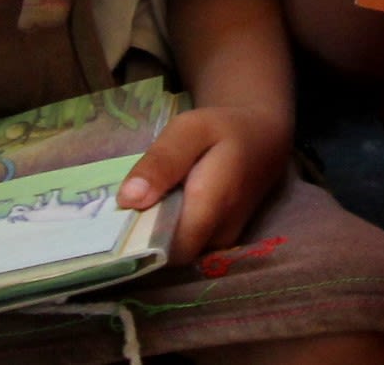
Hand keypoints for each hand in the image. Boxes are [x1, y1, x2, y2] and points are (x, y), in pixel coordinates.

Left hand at [116, 103, 289, 261]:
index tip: (119, 217)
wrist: (264, 141)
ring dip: (155, 234)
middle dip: (142, 235)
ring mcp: (221, 243)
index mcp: (213, 202)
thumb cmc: (224, 130)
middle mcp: (220, 232)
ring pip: (175, 253)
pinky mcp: (218, 245)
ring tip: (146, 202)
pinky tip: (163, 207)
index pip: (167, 246)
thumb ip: (161, 161)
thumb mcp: (189, 129)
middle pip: (168, 254)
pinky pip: (185, 248)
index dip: (138, 238)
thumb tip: (128, 200)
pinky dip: (168, 232)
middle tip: (128, 205)